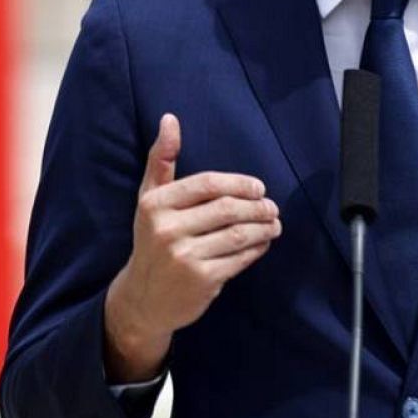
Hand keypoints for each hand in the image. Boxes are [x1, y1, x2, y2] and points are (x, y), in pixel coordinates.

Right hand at [103, 113, 281, 381]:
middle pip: (228, 209)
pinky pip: (240, 258)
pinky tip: (262, 243)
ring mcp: (185, 256)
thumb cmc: (151, 240)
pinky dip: (257, 249)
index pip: (207, 184)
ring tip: (274, 224)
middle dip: (258, 206)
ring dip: (264, 227)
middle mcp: (167, 229)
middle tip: (272, 207)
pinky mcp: (202, 280)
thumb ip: (161, 159)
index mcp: (156, 204)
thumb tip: (170, 118)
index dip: (239, 183)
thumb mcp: (149, 199)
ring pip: (238, 234)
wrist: (143, 299)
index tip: (258, 187)